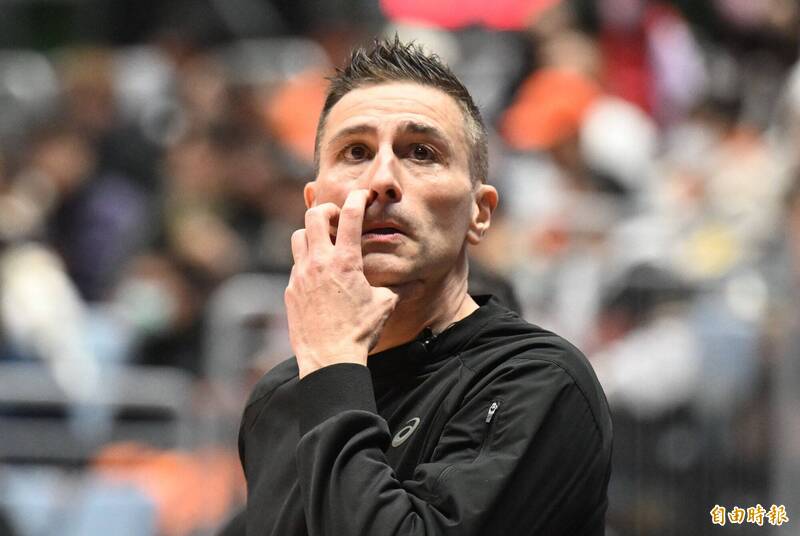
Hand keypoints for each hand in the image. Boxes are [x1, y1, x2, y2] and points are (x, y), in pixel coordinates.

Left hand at [285, 189, 398, 378]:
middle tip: (337, 218)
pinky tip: (319, 277)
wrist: (329, 359)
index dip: (357, 198)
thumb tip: (413, 282)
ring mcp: (301, 276)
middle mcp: (319, 263)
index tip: (362, 195)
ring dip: (312, 234)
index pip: (350, 215)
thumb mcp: (384, 305)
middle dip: (327, 210)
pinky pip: (296, 266)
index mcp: (345, 262)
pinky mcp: (290, 291)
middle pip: (313, 215)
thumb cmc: (360, 332)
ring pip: (298, 237)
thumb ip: (394, 287)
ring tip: (325, 245)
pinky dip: (307, 263)